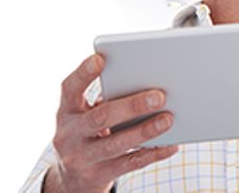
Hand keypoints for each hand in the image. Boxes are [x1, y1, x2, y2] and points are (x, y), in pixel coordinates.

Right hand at [44, 54, 178, 192]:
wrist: (71, 179)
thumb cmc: (89, 133)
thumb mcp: (85, 115)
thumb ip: (107, 100)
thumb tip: (148, 86)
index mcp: (67, 111)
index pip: (70, 89)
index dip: (83, 73)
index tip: (100, 59)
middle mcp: (69, 135)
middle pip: (100, 118)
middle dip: (131, 106)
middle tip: (159, 96)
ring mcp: (81, 158)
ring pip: (115, 144)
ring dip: (144, 131)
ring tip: (168, 119)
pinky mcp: (97, 176)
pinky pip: (129, 164)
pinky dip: (153, 153)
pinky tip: (171, 145)